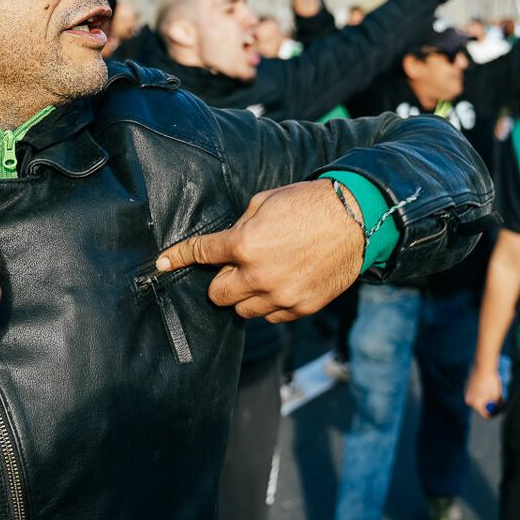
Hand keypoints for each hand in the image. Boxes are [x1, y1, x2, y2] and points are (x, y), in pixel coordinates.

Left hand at [155, 179, 364, 323]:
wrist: (356, 218)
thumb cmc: (309, 203)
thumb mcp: (265, 202)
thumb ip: (241, 226)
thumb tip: (228, 244)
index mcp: (244, 244)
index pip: (200, 254)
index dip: (178, 258)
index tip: (162, 264)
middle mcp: (258, 275)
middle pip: (218, 294)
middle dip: (221, 280)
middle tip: (234, 267)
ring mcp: (281, 295)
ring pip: (243, 310)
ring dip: (244, 295)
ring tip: (261, 277)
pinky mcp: (302, 307)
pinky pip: (272, 317)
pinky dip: (270, 304)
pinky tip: (281, 285)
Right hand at [465, 359, 503, 418]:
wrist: (483, 366)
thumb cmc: (490, 381)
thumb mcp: (497, 395)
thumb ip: (498, 404)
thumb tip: (499, 407)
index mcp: (476, 404)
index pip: (485, 414)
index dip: (494, 414)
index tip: (499, 411)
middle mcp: (469, 400)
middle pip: (481, 407)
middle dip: (489, 405)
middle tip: (498, 402)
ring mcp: (467, 392)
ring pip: (478, 399)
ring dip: (485, 398)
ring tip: (493, 392)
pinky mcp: (467, 386)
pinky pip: (475, 393)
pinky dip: (481, 392)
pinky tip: (487, 386)